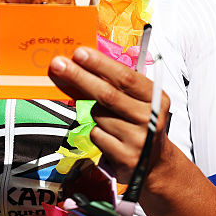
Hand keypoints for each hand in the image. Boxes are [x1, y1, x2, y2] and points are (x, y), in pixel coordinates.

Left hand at [48, 47, 169, 183]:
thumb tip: (84, 62)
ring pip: (98, 115)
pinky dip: (95, 131)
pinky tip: (109, 136)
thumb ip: (119, 83)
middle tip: (58, 64)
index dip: (101, 64)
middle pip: (108, 95)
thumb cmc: (140, 123)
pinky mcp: (125, 157)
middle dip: (79, 77)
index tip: (80, 53)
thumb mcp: (140, 100)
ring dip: (93, 112)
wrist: (155, 163)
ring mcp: (138, 140)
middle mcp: (150, 118)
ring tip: (109, 118)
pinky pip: (95, 135)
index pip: (126, 77)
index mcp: (157, 98)